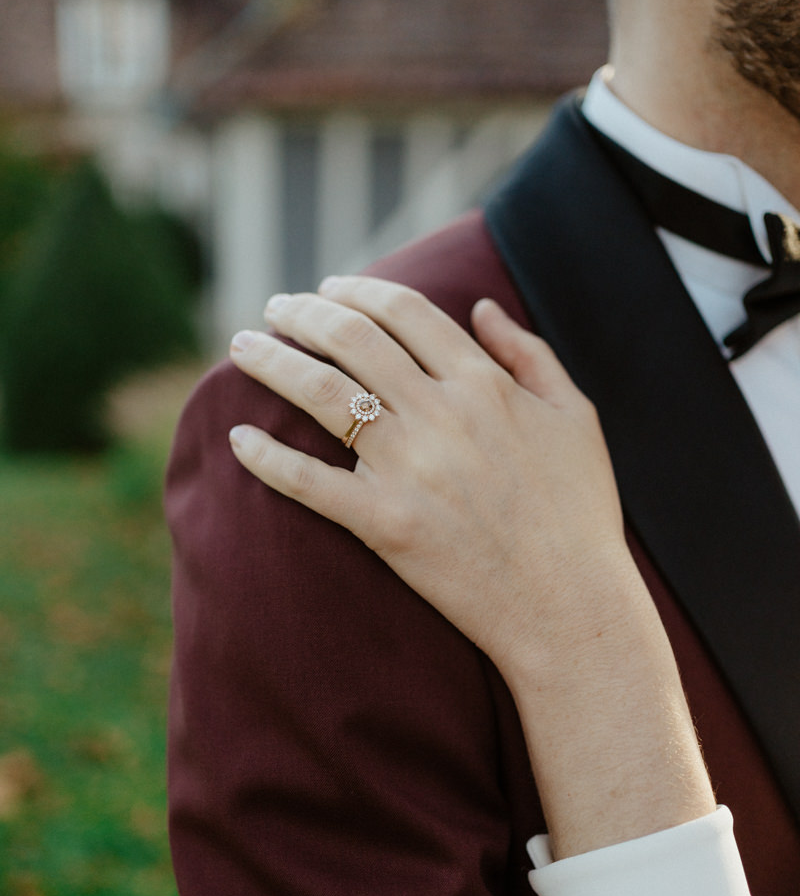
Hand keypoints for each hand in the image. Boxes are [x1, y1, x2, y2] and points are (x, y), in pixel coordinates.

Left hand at [227, 275, 713, 856]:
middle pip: (351, 340)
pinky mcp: (382, 523)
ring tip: (242, 349)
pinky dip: (265, 458)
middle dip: (302, 313)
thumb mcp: (575, 416)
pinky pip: (307, 482)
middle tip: (273, 309)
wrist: (568, 606)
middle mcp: (440, 415)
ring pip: (320, 396)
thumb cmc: (579, 513)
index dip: (358, 291)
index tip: (329, 289)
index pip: (405, 313)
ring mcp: (408, 469)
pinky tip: (237, 439)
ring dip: (272, 362)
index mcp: (484, 384)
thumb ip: (529, 354)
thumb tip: (481, 307)